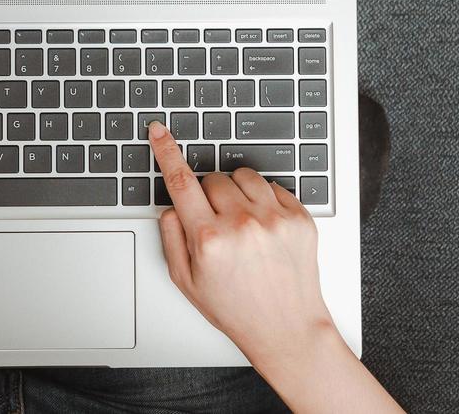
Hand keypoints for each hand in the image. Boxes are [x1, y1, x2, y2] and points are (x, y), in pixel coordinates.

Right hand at [147, 121, 332, 367]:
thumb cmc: (237, 309)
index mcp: (208, 239)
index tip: (160, 131)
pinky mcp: (299, 218)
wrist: (287, 327)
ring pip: (243, 176)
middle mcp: (241, 224)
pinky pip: (273, 186)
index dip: (166, 151)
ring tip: (242, 223)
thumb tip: (170, 207)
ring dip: (237, 192)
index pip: (180, 181)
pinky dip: (264, 200)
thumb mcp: (187, 282)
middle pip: (213, 178)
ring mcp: (273, 219)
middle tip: (217, 223)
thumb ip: (171, 238)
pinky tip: (263, 227)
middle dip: (209, 194)